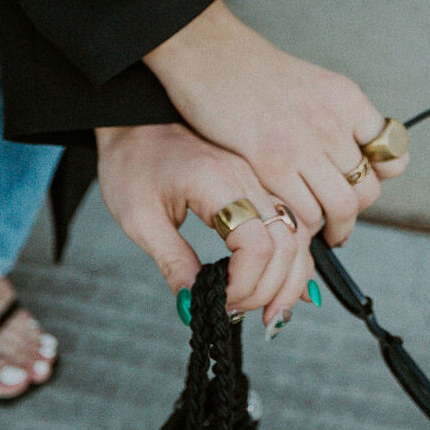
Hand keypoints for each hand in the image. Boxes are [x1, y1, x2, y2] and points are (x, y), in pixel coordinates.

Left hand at [94, 122, 313, 328]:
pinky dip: (293, 258)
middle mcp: (247, 175)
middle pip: (287, 242)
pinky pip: (290, 223)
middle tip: (236, 310)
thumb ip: (171, 262)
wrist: (134, 118)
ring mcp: (258, 177)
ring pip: (298, 234)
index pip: (257, 242)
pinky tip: (285, 286)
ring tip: (267, 312)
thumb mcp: (138, 217)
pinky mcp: (259, 182)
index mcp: (215, 180)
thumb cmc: (131, 161)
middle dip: (268, 289)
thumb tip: (194, 308)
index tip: (221, 302)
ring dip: (289, 279)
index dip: (246, 283)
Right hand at [142, 1, 406, 246]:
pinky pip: (304, 212)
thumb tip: (358, 157)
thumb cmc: (251, 70)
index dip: (379, 176)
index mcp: (346, 99)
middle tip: (338, 219)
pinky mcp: (271, 163)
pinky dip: (301, 225)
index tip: (361, 183)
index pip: (392, 153)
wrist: (207, 52)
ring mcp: (302, 144)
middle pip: (367, 189)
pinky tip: (289, 219)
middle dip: (354, 211)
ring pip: (341, 207)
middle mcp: (331, 121)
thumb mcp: (313, 84)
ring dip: (333, 227)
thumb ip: (338, 119)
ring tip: (319, 230)